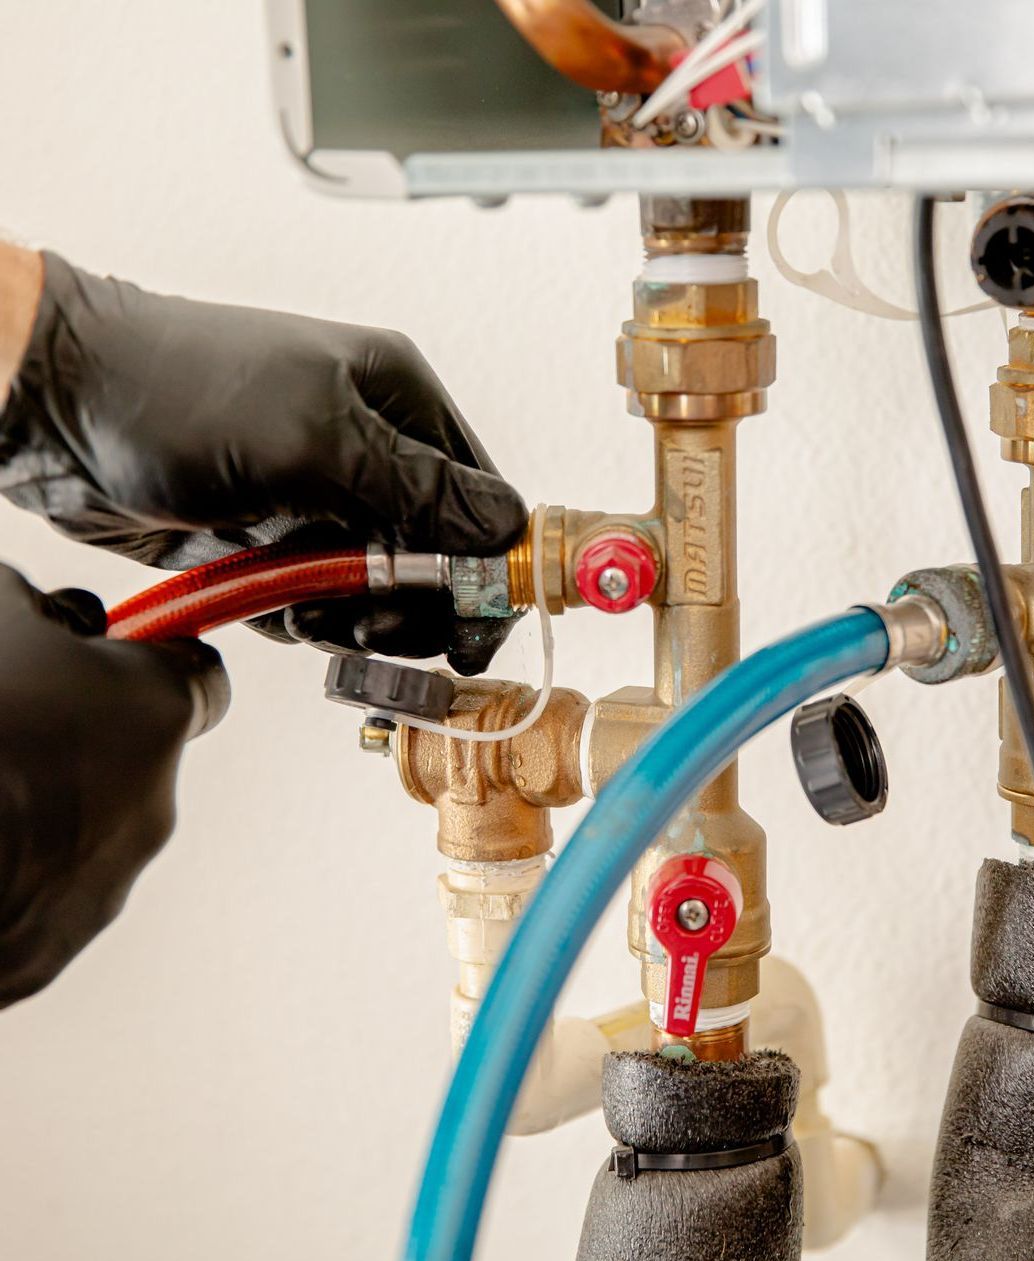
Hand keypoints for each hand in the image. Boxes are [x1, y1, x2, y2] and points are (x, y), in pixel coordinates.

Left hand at [0, 253, 527, 672]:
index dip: (484, 565)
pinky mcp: (280, 539)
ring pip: (384, 588)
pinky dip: (306, 615)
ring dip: (355, 613)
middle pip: (440, 555)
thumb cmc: (170, 391)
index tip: (468, 620)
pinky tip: (274, 599)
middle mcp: (371, 449)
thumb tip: (504, 525)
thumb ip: (418, 490)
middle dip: (414, 601)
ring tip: (307, 605)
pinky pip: (325, 599)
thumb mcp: (314, 438)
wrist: (55, 410)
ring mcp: (324, 497)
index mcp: (398, 401)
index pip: (482, 497)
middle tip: (374, 621)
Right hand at [0, 565, 227, 1007]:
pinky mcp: (51, 949)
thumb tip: (32, 610)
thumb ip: (30, 608)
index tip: (106, 654)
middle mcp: (154, 801)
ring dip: (40, 805)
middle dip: (78, 734)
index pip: (199, 675)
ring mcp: (106, 882)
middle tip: (8, 718)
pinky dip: (7, 871)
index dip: (152, 658)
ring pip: (85, 826)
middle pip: (133, 752)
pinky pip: (39, 894)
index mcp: (158, 710)